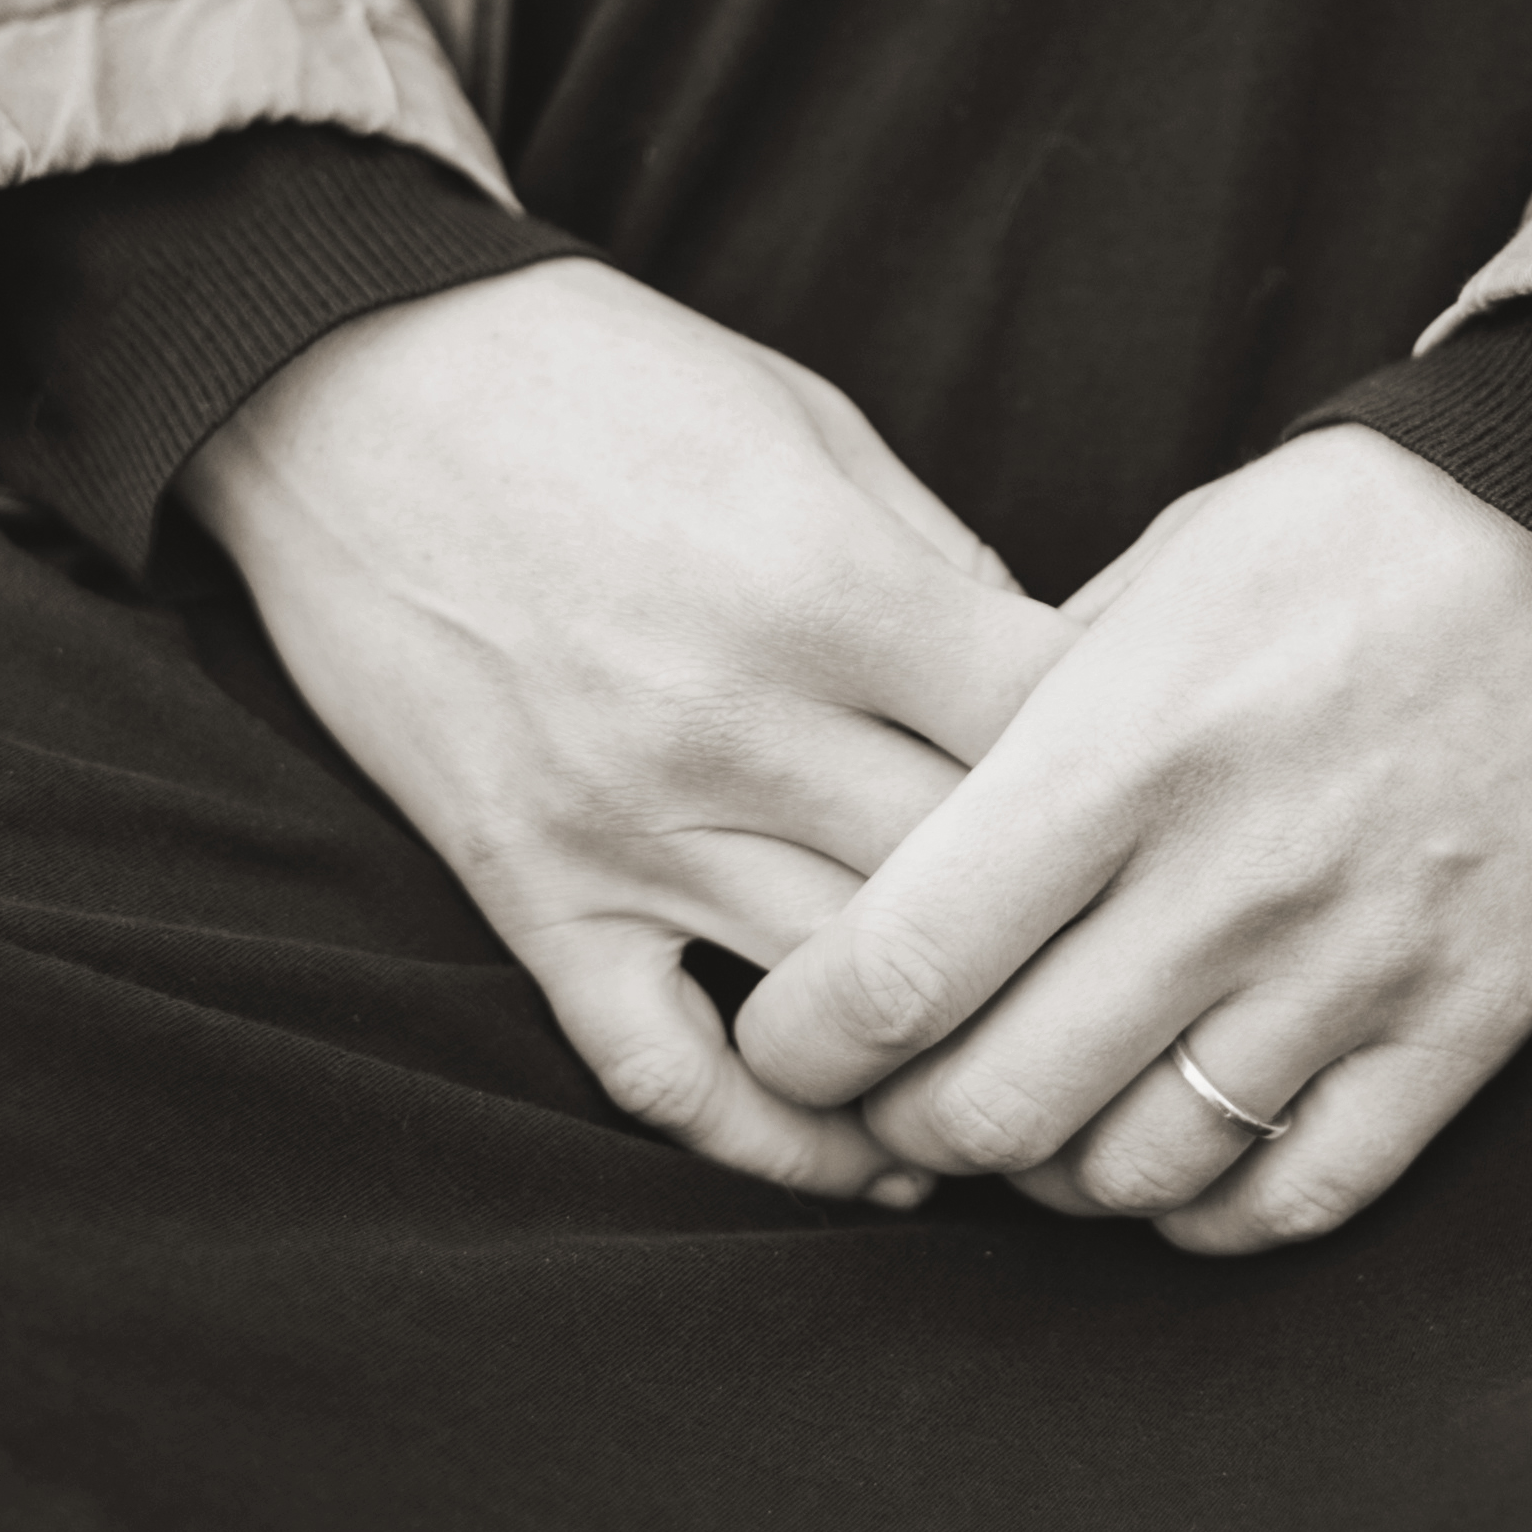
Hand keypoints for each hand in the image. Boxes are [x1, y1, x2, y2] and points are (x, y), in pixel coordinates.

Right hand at [177, 260, 1076, 1199]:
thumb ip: (942, 569)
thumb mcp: (810, 424)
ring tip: (1051, 1071)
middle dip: (1079, 932)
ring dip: (960, 1050)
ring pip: (849, 999)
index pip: (1060, 738)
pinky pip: (664, 1069)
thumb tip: (1060, 698)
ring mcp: (628, 825)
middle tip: (1151, 965)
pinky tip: (869, 1153)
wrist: (346, 382)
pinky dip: (774, 1138)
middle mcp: (740, 727)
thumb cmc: (600, 378)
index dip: (1148, 777)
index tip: (1184, 801)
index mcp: (833, 589)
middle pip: (977, 890)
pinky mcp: (531, 890)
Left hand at [733, 425, 1531, 1253]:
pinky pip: (1301, 1193)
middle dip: (907, 1124)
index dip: (805, 1041)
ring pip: (1138, 1169)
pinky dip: (1206, 1213)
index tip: (785, 1038)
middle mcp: (1231, 876)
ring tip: (1031, 1124)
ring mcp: (1356, 961)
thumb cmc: (1345, 539)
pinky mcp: (1464, 1019)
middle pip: (998, 1100)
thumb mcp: (1152, 577)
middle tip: (892, 1096)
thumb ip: (1022, 717)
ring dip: (1052, 1175)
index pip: (904, 964)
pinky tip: (1166, 1168)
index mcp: (1125, 749)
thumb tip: (901, 836)